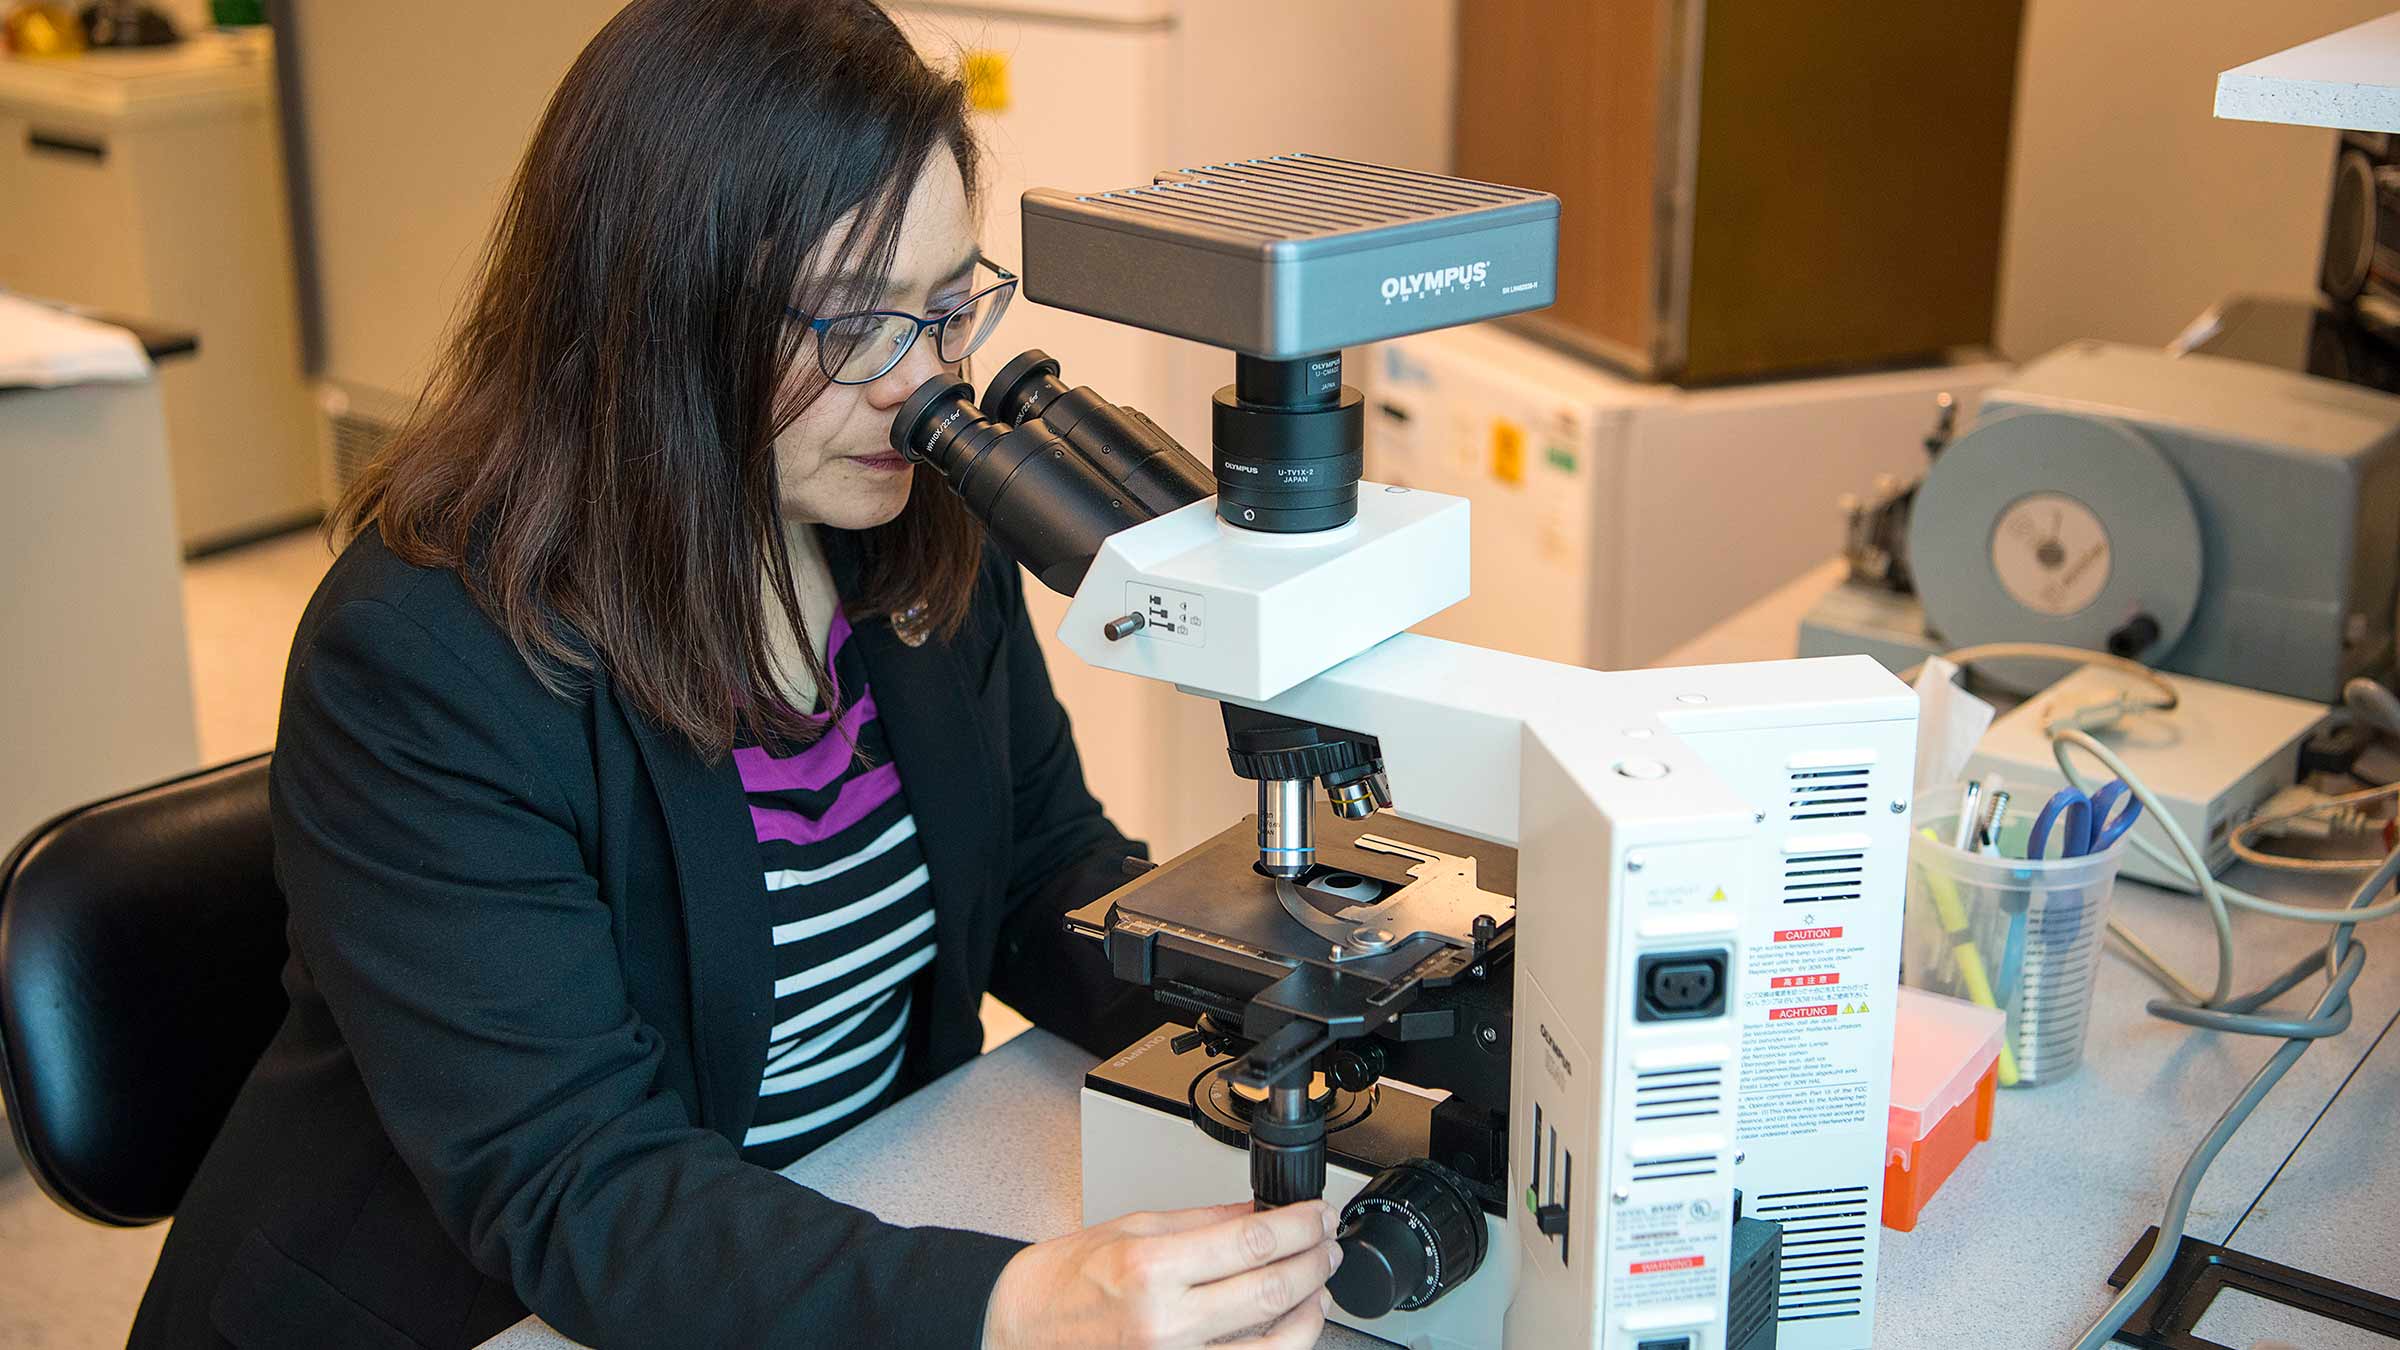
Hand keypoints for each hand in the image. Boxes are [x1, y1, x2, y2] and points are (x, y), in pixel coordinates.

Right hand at [982, 1198, 1342, 1348]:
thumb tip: (1259, 1214)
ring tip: (1319, 1286)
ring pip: (1274, 1346)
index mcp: (1150, 1269)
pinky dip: (1277, 1347)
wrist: (1018, 1330)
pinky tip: (1286, 1327)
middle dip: (1315, 1262)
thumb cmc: (1062, 1282)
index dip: (1300, 1227)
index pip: (1252, 1243)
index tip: (1318, 1215)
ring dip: (1310, 1312)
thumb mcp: (1132, 1228)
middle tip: (1328, 1244)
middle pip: (1272, 1292)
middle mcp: (1165, 1324)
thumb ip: (1204, 1222)